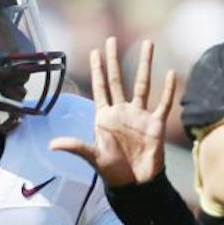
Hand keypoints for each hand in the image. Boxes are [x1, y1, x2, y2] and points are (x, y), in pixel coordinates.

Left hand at [50, 38, 174, 187]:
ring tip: (148, 44)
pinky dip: (168, 89)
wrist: (136, 184)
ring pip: (143, 84)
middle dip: (114, 59)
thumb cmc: (113, 172)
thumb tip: (52, 146)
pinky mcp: (155, 124)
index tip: (95, 51)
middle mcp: (122, 112)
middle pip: (118, 79)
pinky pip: (163, 103)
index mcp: (105, 116)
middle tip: (112, 39)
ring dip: (145, 64)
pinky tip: (171, 73)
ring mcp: (140, 116)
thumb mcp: (93, 157)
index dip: (98, 69)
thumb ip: (76, 147)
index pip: (100, 87)